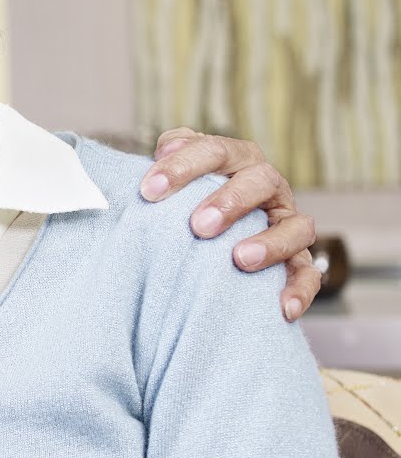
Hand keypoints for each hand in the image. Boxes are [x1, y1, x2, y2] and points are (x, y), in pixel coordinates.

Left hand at [139, 128, 317, 320]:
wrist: (200, 233)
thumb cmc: (183, 198)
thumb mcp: (172, 174)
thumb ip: (168, 154)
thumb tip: (164, 149)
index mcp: (234, 160)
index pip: (214, 152)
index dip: (183, 167)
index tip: (149, 190)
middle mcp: (266, 186)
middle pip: (261, 181)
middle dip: (231, 201)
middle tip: (199, 226)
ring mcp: (285, 222)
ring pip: (296, 226)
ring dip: (272, 242)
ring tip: (241, 258)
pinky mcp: (297, 259)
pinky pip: (307, 274)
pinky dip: (300, 289)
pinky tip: (284, 308)